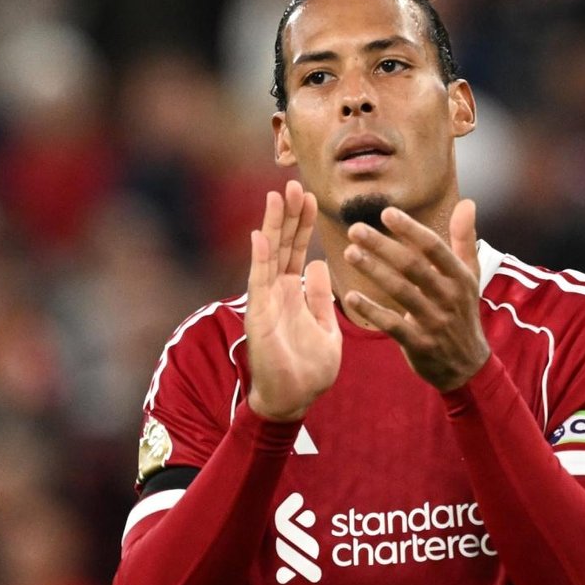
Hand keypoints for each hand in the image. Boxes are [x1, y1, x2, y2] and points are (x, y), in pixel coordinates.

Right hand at [245, 180, 340, 420]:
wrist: (294, 401)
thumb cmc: (309, 370)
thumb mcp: (326, 327)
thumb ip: (321, 297)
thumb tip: (322, 264)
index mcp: (294, 293)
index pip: (297, 250)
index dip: (303, 224)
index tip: (311, 196)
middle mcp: (277, 292)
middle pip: (282, 245)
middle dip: (288, 215)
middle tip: (294, 184)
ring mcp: (266, 302)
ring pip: (269, 256)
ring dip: (273, 227)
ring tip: (277, 196)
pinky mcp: (259, 317)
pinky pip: (259, 283)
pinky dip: (259, 259)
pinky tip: (260, 235)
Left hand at [341, 199, 489, 390]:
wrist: (467, 366)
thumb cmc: (462, 313)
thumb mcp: (470, 277)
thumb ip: (464, 240)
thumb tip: (467, 203)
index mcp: (460, 277)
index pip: (434, 247)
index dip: (410, 229)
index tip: (386, 213)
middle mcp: (448, 297)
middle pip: (412, 266)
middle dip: (382, 245)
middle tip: (355, 229)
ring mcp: (434, 321)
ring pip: (400, 291)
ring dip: (373, 270)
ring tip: (350, 253)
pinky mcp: (420, 344)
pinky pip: (392, 325)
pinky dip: (371, 310)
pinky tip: (350, 297)